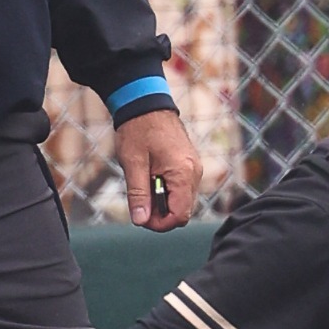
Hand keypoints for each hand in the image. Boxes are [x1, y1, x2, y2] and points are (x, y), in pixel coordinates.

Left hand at [117, 108, 201, 231]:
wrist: (146, 104)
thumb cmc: (138, 130)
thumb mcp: (133, 163)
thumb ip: (138, 195)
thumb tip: (141, 221)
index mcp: (183, 173)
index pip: (180, 215)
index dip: (160, 224)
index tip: (141, 219)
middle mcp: (194, 174)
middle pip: (183, 211)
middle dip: (160, 214)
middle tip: (138, 204)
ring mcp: (194, 170)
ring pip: (182, 202)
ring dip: (162, 203)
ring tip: (143, 187)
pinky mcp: (190, 167)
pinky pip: (182, 190)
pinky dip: (167, 192)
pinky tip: (151, 180)